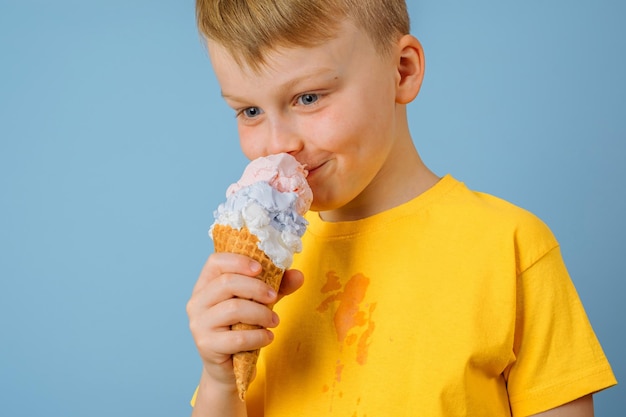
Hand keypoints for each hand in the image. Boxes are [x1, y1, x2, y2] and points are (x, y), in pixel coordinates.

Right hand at [186, 252, 303, 388]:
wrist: (230, 367)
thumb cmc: (241, 328)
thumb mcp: (260, 302)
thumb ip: (277, 287)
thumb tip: (299, 275)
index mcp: (205, 285)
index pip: (215, 262)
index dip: (239, 261)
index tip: (261, 269)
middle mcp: (197, 302)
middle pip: (227, 283)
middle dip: (257, 288)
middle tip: (274, 297)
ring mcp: (199, 324)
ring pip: (234, 309)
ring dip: (261, 313)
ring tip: (274, 321)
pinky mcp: (206, 345)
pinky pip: (237, 338)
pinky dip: (258, 336)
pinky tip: (267, 337)